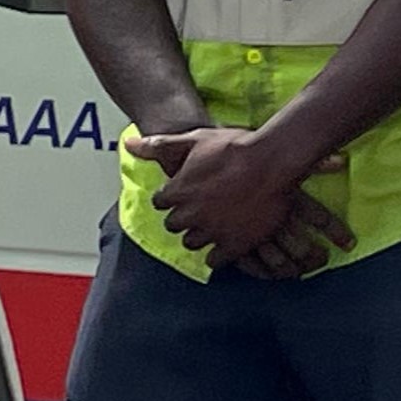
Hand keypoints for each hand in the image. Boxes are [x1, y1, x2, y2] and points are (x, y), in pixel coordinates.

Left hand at [133, 125, 354, 276]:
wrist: (272, 161)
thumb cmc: (234, 147)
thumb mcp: (194, 139)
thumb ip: (158, 145)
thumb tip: (128, 144)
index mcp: (178, 191)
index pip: (160, 202)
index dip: (172, 196)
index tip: (184, 191)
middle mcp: (190, 215)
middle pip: (174, 225)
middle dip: (183, 217)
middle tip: (199, 207)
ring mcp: (212, 232)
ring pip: (192, 243)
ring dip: (199, 234)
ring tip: (212, 224)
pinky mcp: (234, 244)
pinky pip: (215, 261)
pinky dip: (218, 255)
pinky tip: (226, 243)